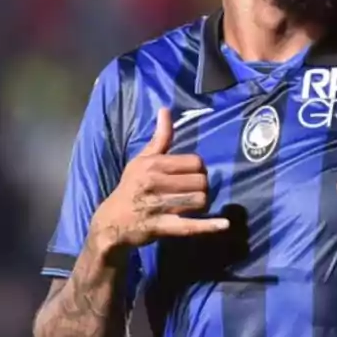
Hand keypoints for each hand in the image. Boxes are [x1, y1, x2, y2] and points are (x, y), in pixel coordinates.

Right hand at [89, 108, 228, 252]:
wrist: (111, 222)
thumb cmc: (130, 187)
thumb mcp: (142, 159)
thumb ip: (160, 137)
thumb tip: (165, 109)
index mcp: (153, 164)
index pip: (195, 162)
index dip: (199, 169)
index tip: (191, 175)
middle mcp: (155, 183)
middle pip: (201, 182)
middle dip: (201, 187)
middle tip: (191, 191)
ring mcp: (158, 206)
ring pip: (200, 201)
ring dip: (201, 204)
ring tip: (191, 205)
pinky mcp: (161, 227)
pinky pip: (189, 226)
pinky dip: (208, 226)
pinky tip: (224, 224)